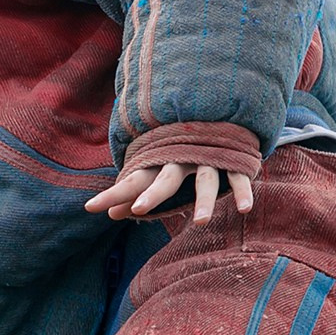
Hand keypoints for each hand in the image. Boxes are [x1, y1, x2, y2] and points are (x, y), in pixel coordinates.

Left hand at [84, 161, 252, 221]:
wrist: (217, 110)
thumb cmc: (178, 147)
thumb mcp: (155, 166)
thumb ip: (137, 192)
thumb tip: (112, 216)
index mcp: (159, 160)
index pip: (132, 180)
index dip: (113, 194)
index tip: (89, 208)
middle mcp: (181, 158)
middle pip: (166, 178)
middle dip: (154, 193)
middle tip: (138, 210)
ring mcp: (209, 158)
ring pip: (206, 180)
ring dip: (204, 200)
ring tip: (202, 224)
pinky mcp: (233, 160)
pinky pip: (238, 177)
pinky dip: (243, 191)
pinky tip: (245, 209)